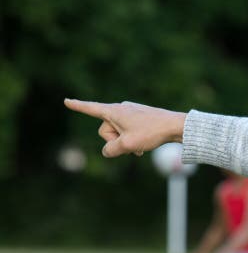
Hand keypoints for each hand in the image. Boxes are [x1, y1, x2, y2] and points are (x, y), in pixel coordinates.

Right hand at [64, 99, 185, 157]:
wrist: (175, 126)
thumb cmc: (151, 133)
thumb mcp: (127, 145)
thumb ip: (111, 150)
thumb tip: (108, 151)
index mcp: (114, 111)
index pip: (91, 109)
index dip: (78, 106)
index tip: (66, 101)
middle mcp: (120, 109)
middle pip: (105, 129)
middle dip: (114, 141)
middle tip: (131, 145)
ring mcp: (131, 112)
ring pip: (119, 133)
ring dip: (126, 143)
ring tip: (140, 146)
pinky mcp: (140, 117)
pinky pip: (129, 131)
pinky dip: (133, 140)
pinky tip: (143, 147)